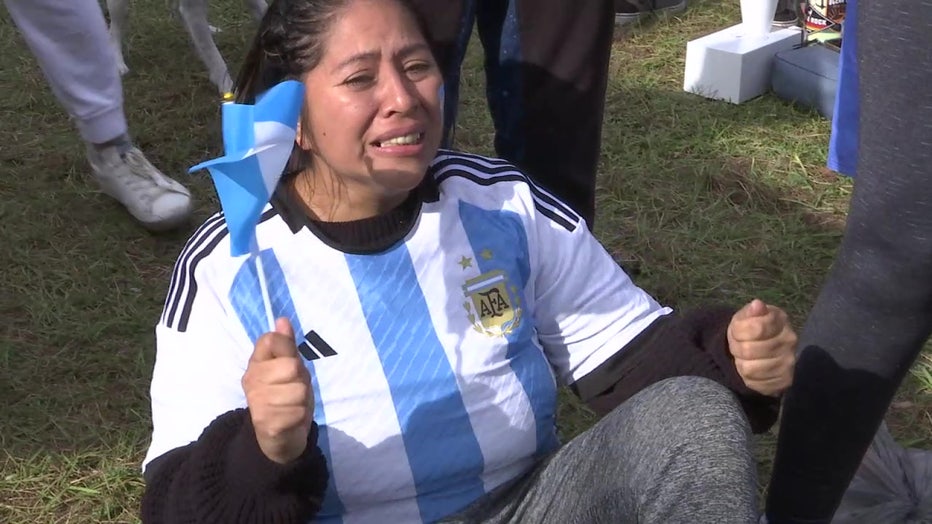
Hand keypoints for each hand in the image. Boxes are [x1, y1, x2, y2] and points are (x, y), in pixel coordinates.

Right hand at [242, 317, 313, 463]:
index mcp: (256, 363)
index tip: (287, 362)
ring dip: (302, 400)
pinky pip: (298, 411)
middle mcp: (252, 381)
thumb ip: (286, 345)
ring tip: (293, 405)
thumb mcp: (289, 367)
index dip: (287, 349)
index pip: (272, 340)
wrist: (279, 437)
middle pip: (292, 366)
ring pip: (299, 390)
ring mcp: (257, 402)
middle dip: (300, 379)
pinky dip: (300, 416)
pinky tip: (291, 418)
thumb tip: (282, 320)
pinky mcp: (267, 423)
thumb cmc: (286, 396)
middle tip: (294, 388)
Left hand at [727, 299, 796, 396]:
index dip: (738, 331)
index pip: (756, 328)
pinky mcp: (785, 381)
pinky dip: (748, 378)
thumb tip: (757, 305)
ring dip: (741, 363)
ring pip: (750, 369)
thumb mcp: (744, 317)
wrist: (757, 350)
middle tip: (740, 346)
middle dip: (737, 348)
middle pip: (749, 350)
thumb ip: (750, 312)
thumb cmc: (749, 329)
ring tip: (746, 358)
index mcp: (780, 320)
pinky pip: (756, 384)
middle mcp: (790, 340)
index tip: (738, 331)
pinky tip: (753, 370)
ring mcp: (789, 362)